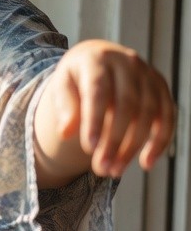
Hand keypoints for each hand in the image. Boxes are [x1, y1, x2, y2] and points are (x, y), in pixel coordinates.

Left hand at [34, 39, 175, 182]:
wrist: (98, 59)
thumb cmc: (77, 78)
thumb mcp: (63, 86)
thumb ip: (64, 106)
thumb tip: (65, 132)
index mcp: (98, 59)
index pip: (98, 91)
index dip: (95, 120)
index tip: (89, 148)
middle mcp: (127, 62)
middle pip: (126, 104)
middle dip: (114, 140)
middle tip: (101, 169)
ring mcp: (148, 74)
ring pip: (148, 112)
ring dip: (133, 146)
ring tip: (115, 171)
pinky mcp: (161, 87)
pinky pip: (167, 116)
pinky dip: (160, 141)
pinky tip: (146, 163)